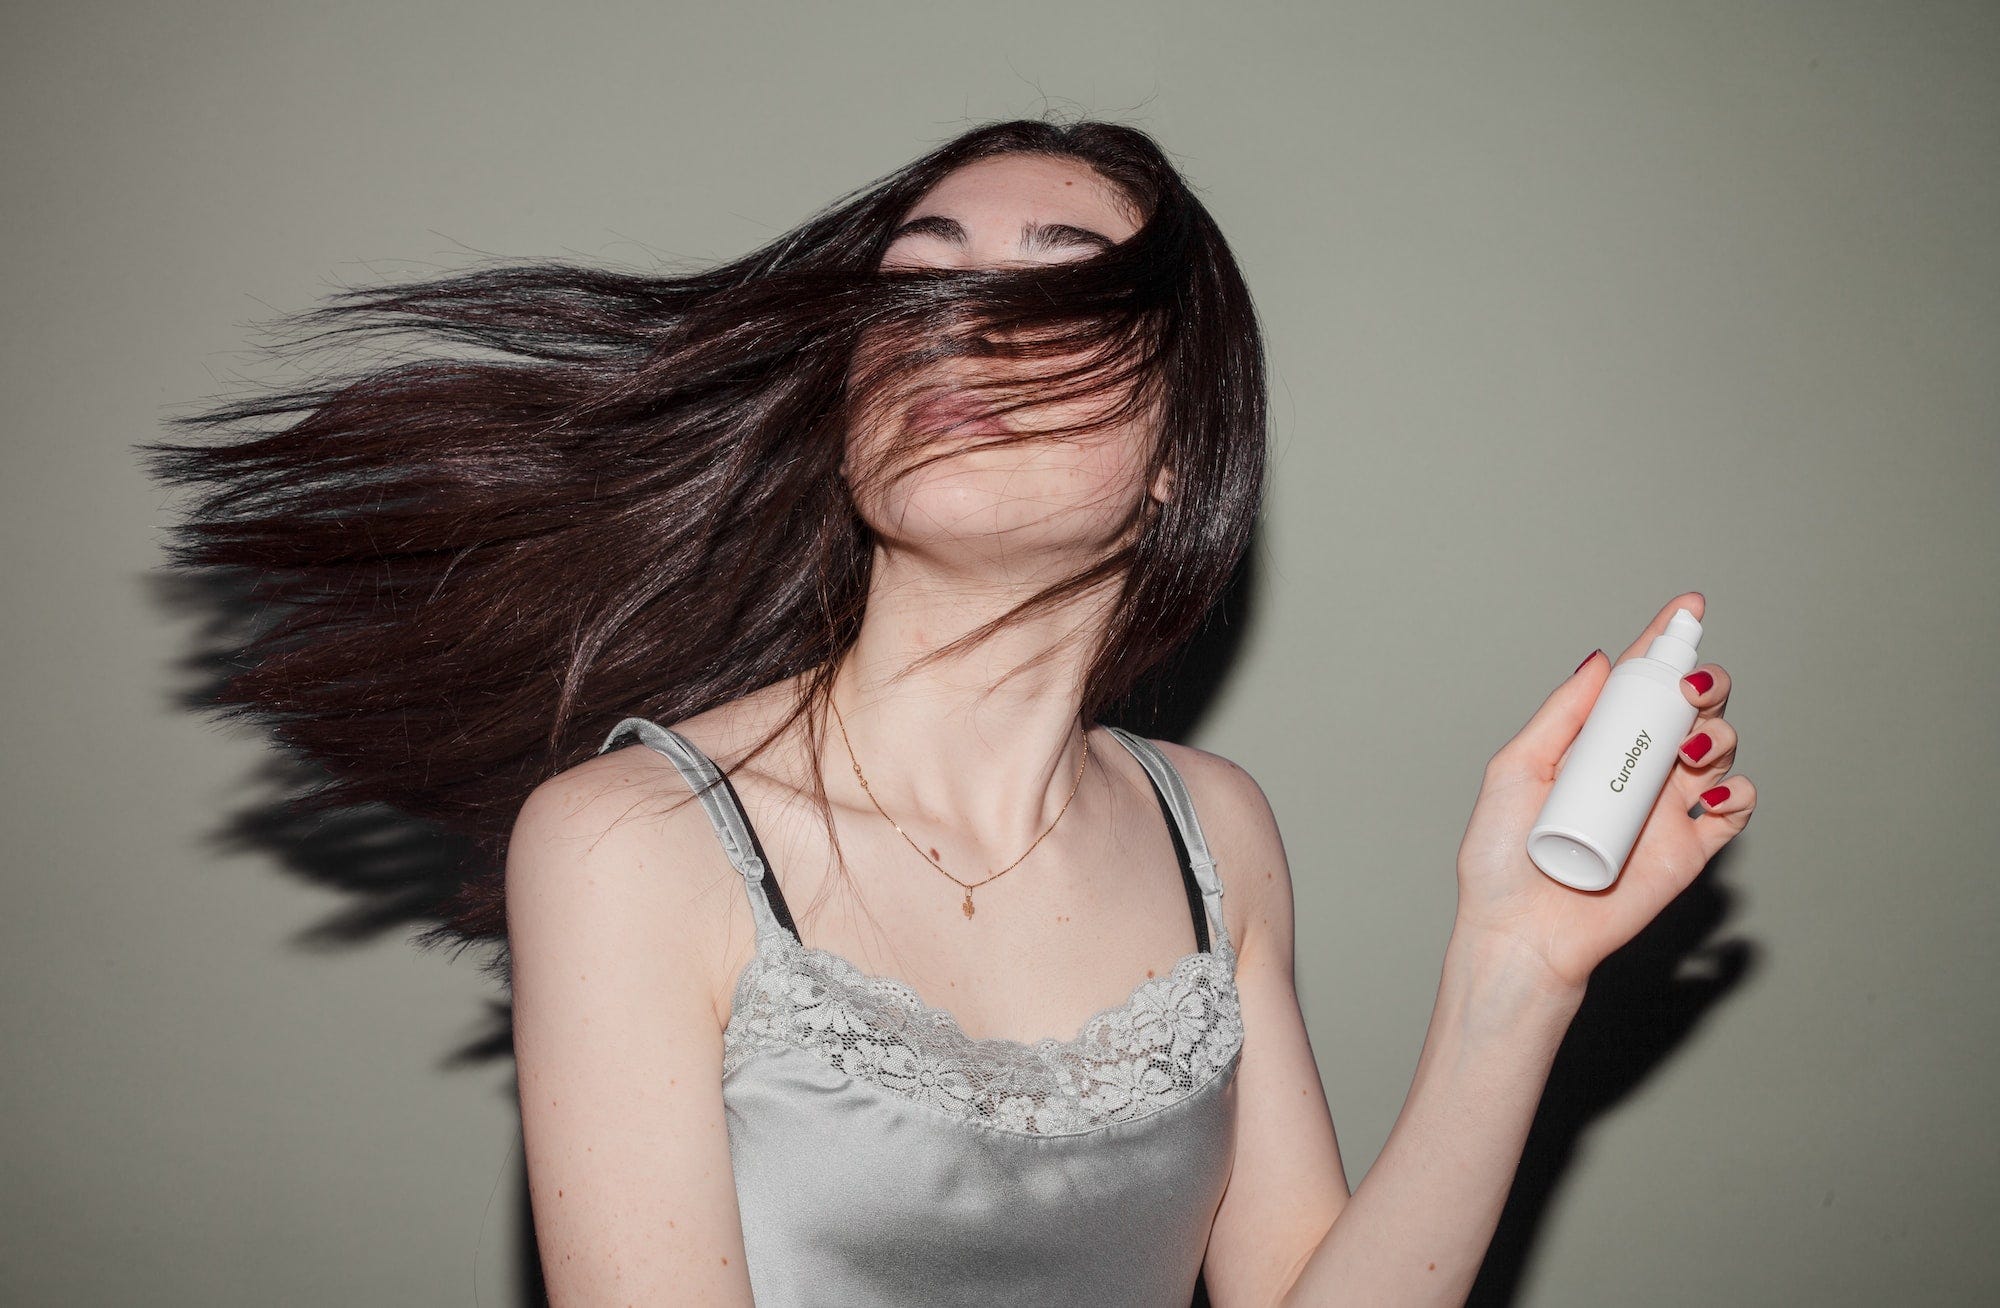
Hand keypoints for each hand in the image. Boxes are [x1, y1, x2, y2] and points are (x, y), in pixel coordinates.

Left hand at [1451, 592, 1756, 994]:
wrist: (1523, 932)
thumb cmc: (1502, 859)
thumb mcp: (1516, 771)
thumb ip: (1560, 717)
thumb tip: (1603, 661)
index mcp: (1595, 743)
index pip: (1637, 683)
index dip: (1665, 642)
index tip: (1687, 608)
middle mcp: (1636, 767)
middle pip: (1690, 706)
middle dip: (1703, 682)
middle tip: (1690, 688)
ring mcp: (1666, 806)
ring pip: (1720, 747)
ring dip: (1719, 732)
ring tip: (1689, 749)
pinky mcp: (1689, 848)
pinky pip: (1734, 809)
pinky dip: (1737, 791)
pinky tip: (1709, 792)